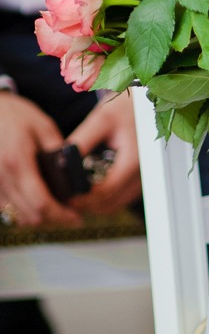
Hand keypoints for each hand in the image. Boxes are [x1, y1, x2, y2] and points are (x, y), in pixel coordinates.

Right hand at [0, 92, 80, 226]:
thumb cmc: (15, 114)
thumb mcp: (43, 127)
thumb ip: (58, 151)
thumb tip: (72, 175)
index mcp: (18, 162)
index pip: (41, 203)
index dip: (61, 215)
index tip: (76, 218)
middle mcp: (1, 178)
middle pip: (29, 215)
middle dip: (53, 219)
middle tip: (69, 214)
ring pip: (16, 216)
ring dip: (37, 216)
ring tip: (54, 207)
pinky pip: (5, 209)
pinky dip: (21, 210)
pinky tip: (34, 200)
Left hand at [68, 90, 141, 214]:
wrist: (152, 101)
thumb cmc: (129, 106)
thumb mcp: (102, 119)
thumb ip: (82, 141)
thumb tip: (62, 161)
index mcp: (133, 159)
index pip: (107, 190)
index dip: (85, 198)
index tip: (67, 197)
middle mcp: (143, 172)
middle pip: (112, 203)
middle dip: (88, 205)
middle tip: (66, 200)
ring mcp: (144, 176)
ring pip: (118, 202)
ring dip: (97, 204)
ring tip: (76, 196)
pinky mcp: (142, 176)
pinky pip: (124, 195)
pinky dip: (107, 197)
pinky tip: (92, 189)